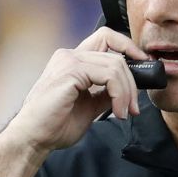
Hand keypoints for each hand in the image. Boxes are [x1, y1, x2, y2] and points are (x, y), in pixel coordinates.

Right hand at [0, 27, 146, 154]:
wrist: (34, 138)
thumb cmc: (55, 125)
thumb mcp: (89, 106)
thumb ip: (105, 93)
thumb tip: (127, 90)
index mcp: (72, 60)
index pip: (107, 38)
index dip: (128, 47)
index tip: (143, 67)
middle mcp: (69, 55)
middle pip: (116, 51)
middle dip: (132, 81)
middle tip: (134, 107)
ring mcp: (68, 61)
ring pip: (116, 64)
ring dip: (127, 92)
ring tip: (125, 113)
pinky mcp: (70, 71)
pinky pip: (109, 75)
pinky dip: (119, 94)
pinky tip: (117, 112)